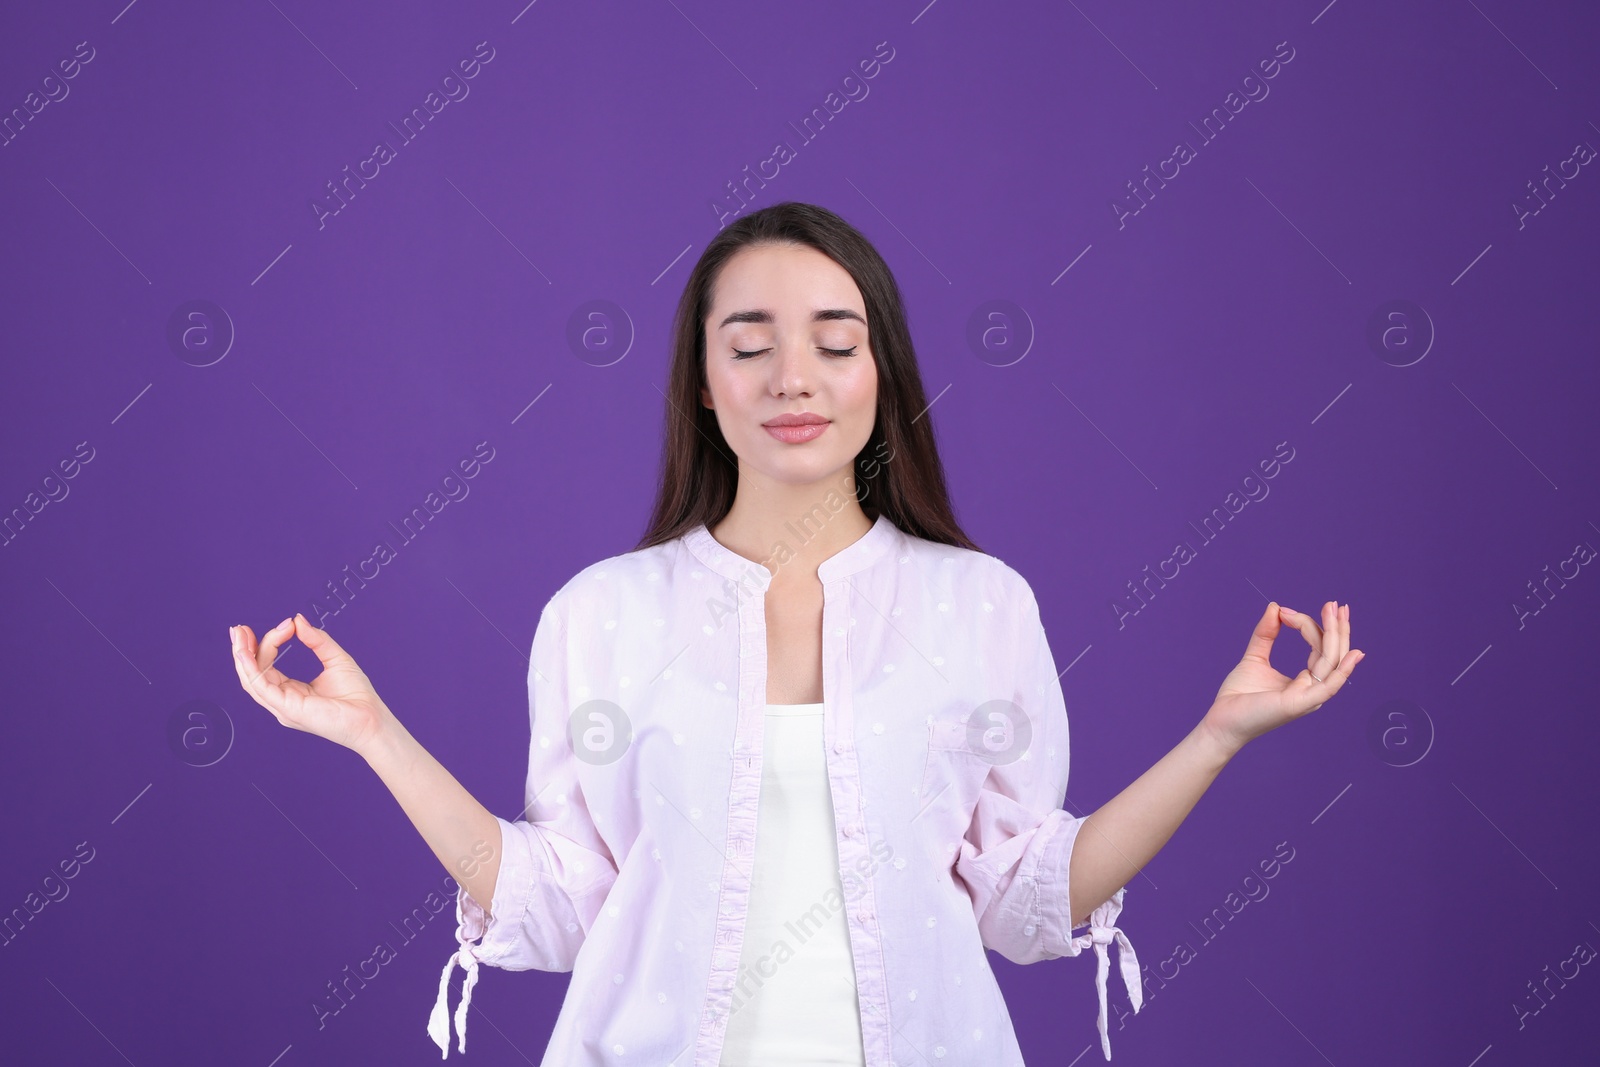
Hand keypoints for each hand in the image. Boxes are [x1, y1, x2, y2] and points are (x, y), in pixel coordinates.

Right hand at [228, 613, 391, 755]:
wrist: (372, 718)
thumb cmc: (357, 696)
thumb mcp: (336, 658)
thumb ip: (317, 640)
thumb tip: (298, 620)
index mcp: (292, 691)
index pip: (268, 666)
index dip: (270, 642)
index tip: (287, 624)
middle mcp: (283, 701)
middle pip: (254, 673)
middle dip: (244, 649)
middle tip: (238, 628)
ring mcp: (282, 706)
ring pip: (252, 679)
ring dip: (242, 655)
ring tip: (239, 634)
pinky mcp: (287, 708)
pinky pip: (260, 687)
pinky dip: (251, 668)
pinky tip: (246, 652)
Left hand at [1200, 601, 1364, 755]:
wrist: (1221, 721)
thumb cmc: (1239, 696)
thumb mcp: (1254, 657)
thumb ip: (1266, 634)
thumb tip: (1275, 607)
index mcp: (1305, 681)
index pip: (1318, 648)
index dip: (1308, 625)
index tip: (1285, 611)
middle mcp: (1312, 689)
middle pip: (1333, 654)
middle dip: (1337, 628)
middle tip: (1336, 604)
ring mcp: (1309, 697)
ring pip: (1332, 662)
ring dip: (1336, 635)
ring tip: (1335, 611)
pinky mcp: (1300, 703)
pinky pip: (1329, 685)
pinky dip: (1343, 669)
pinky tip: (1353, 653)